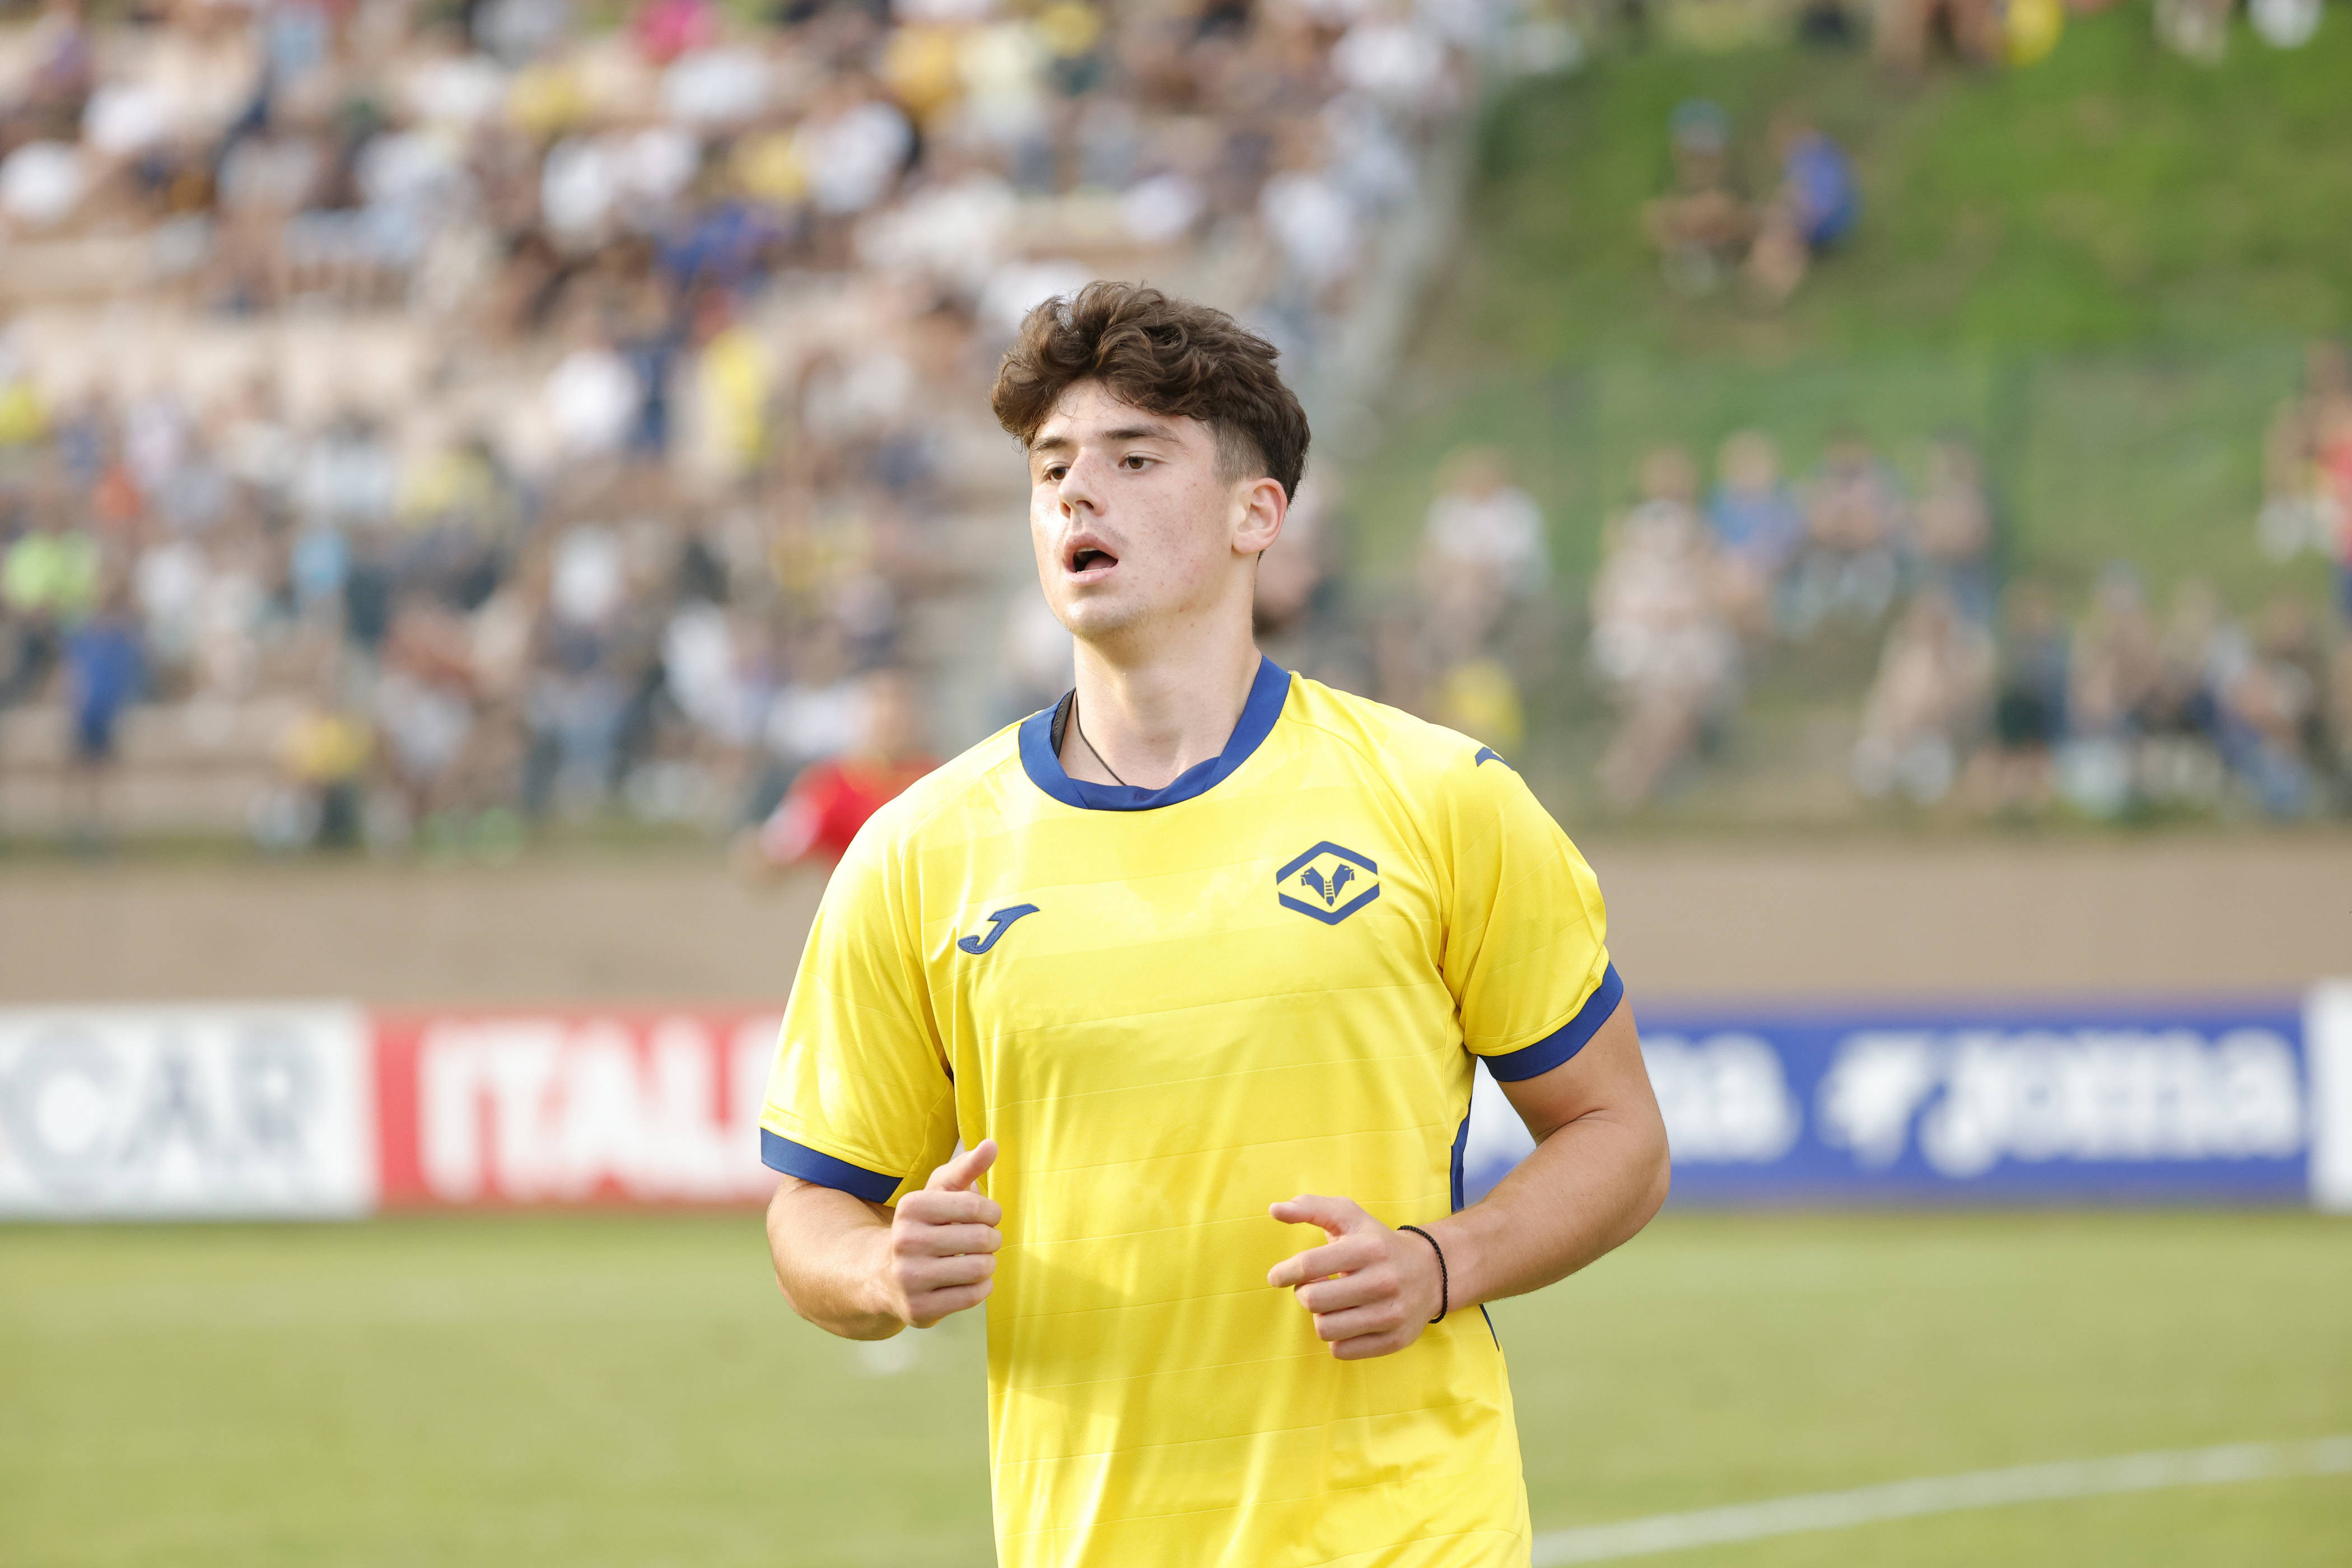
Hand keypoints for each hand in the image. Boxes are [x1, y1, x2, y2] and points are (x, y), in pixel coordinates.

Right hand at [878, 1139, 1001, 1328]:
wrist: (881, 1275)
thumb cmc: (922, 1227)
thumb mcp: (937, 1193)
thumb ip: (966, 1167)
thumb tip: (992, 1145)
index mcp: (910, 1208)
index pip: (976, 1205)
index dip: (992, 1212)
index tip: (988, 1216)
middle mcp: (905, 1242)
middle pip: (981, 1238)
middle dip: (993, 1238)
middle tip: (986, 1240)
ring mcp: (910, 1279)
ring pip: (980, 1268)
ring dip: (988, 1263)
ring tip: (978, 1259)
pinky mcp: (919, 1310)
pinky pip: (974, 1296)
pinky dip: (982, 1287)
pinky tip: (969, 1280)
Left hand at [1266, 1195, 1443, 1360]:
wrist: (1430, 1272)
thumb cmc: (1376, 1242)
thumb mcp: (1348, 1216)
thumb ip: (1310, 1208)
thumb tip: (1274, 1209)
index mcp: (1368, 1247)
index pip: (1309, 1265)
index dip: (1285, 1273)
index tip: (1278, 1276)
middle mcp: (1383, 1281)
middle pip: (1313, 1300)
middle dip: (1304, 1294)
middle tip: (1313, 1287)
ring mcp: (1391, 1314)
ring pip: (1325, 1328)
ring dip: (1320, 1316)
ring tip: (1332, 1304)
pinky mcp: (1394, 1340)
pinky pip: (1341, 1350)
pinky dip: (1337, 1337)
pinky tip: (1348, 1320)